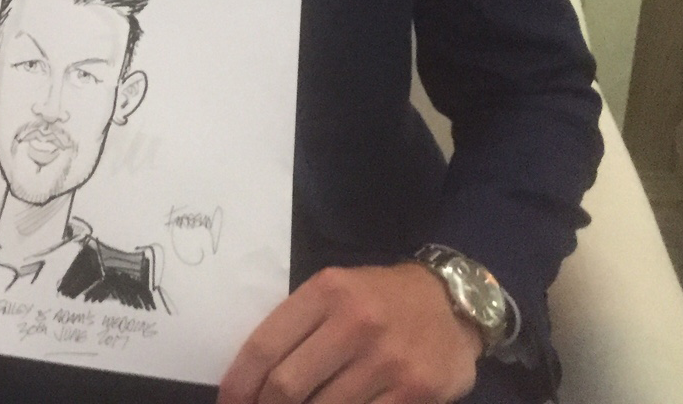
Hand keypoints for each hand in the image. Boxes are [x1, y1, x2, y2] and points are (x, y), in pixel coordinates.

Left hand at [218, 264, 481, 403]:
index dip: (239, 383)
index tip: (229, 402)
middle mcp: (356, 323)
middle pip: (288, 386)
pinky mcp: (415, 392)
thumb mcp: (335, 290)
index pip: (265, 345)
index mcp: (327, 292)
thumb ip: (298, 323)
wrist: (453, 304)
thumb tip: (253, 374)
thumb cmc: (380, 298)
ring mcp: (388, 361)